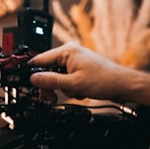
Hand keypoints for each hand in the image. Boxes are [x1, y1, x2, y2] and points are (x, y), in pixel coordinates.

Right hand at [29, 43, 149, 106]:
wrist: (123, 86)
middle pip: (48, 70)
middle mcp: (70, 53)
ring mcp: (75, 62)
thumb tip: (34, 78)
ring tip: (74, 93)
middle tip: (51, 97)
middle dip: (50, 85)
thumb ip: (51, 81)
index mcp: (67, 51)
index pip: (40, 59)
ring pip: (57, 77)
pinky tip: (80, 92)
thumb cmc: (105, 80)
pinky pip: (66, 79)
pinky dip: (70, 88)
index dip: (33, 72)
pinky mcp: (80, 70)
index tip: (27, 83)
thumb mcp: (74, 83)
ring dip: (62, 88)